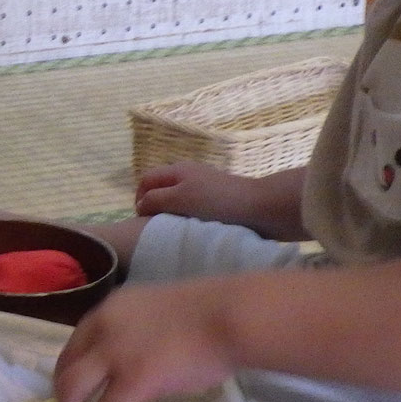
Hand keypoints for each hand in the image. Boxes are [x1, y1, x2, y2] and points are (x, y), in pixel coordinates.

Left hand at [52, 278, 238, 401]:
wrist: (230, 316)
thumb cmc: (209, 314)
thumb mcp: (156, 313)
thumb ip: (137, 332)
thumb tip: (137, 359)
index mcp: (108, 311)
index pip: (74, 345)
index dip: (70, 372)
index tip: (78, 391)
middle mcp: (102, 329)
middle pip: (65, 369)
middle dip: (64, 398)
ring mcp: (115, 354)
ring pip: (73, 391)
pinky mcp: (133, 379)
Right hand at [134, 161, 261, 224]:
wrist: (261, 208)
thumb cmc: (217, 201)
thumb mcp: (179, 198)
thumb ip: (154, 200)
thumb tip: (140, 206)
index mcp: (178, 170)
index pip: (146, 180)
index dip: (138, 198)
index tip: (142, 220)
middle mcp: (190, 176)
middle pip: (162, 190)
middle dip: (155, 208)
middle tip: (157, 228)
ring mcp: (206, 189)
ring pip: (178, 202)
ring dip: (173, 216)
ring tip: (176, 232)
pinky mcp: (219, 203)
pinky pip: (195, 211)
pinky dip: (190, 221)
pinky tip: (195, 232)